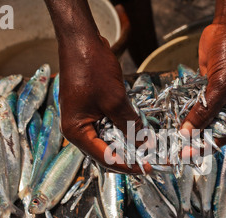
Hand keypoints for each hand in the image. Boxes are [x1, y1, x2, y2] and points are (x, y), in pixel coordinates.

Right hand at [45, 0, 150, 174]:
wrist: (81, 41)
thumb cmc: (92, 68)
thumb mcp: (115, 100)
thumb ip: (130, 124)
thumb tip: (145, 144)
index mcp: (76, 131)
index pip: (104, 157)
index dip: (127, 165)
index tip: (146, 168)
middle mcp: (77, 129)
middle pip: (104, 152)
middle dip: (127, 157)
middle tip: (149, 161)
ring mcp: (83, 119)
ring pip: (107, 140)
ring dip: (126, 144)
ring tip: (145, 150)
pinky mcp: (90, 110)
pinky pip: (107, 126)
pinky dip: (122, 130)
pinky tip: (136, 132)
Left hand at [181, 0, 225, 156]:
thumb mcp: (221, 87)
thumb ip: (204, 111)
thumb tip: (187, 132)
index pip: (225, 135)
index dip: (207, 145)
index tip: (189, 152)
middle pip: (212, 129)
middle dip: (195, 137)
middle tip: (176, 147)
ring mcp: (219, 99)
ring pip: (202, 118)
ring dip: (188, 125)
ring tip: (171, 137)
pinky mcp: (207, 91)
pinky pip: (194, 105)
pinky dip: (185, 111)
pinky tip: (172, 120)